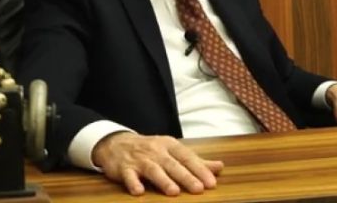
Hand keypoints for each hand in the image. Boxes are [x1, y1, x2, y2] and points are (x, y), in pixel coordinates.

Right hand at [92, 132, 223, 195]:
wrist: (117, 143)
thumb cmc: (151, 149)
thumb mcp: (173, 151)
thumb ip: (196, 161)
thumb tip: (219, 167)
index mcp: (170, 145)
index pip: (187, 158)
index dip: (200, 170)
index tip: (211, 182)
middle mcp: (156, 151)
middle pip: (173, 165)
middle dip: (186, 177)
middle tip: (199, 189)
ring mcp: (140, 159)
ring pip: (153, 170)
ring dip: (163, 180)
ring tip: (174, 192)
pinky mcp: (124, 168)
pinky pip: (129, 176)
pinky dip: (133, 183)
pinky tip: (139, 192)